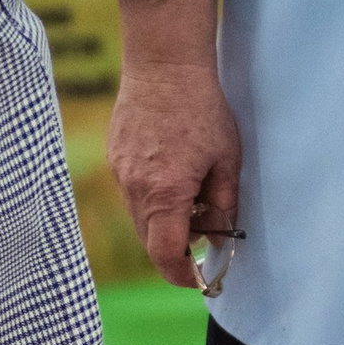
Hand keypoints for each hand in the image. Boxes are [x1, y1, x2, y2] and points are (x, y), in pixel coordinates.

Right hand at [108, 0, 243, 289]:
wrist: (164, 65)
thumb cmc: (202, 109)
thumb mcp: (227, 161)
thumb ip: (224, 206)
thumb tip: (220, 239)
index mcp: (166, 193)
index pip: (165, 255)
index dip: (182, 275)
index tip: (198, 279)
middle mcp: (136, 189)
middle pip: (151, 241)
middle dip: (177, 246)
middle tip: (207, 231)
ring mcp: (121, 174)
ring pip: (141, 218)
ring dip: (165, 220)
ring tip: (194, 190)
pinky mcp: (116, 159)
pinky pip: (133, 194)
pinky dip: (153, 198)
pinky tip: (174, 170)